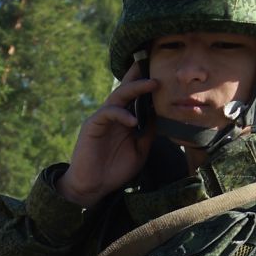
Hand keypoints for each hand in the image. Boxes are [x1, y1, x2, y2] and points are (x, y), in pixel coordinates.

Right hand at [59, 62, 157, 208]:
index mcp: (124, 120)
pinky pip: (108, 113)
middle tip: (158, 68)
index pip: (135, 97)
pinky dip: (121, 114)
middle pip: (126, 89)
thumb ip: (148, 132)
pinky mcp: (92, 125)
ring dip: (135, 88)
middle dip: (140, 76)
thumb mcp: (140, 149)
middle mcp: (113, 115)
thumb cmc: (115, 170)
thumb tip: (159, 114)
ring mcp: (102, 119)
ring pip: (118, 96)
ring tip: (152, 85)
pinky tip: (133, 121)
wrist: (93, 187)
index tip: (163, 73)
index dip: (146, 84)